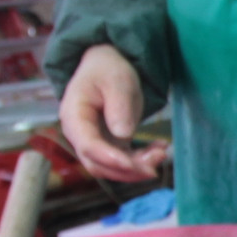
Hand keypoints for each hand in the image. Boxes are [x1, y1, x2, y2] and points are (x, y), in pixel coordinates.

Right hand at [58, 43, 170, 181]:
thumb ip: (118, 106)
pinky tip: (160, 148)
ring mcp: (94, 141)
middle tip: (158, 158)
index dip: (109, 158)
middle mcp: (80, 134)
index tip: (132, 163)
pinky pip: (124, 160)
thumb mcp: (117, 80)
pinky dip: (143, 159)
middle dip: (128, 169)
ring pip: (112, 167)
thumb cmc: (107, 70)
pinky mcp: (110, 144)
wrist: (106, 68)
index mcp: (74, 116)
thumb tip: (123, 134)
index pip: (87, 145)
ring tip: (162, 152)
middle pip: (98, 164)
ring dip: (138, 168)